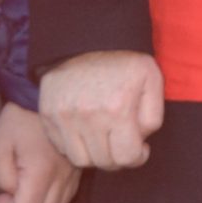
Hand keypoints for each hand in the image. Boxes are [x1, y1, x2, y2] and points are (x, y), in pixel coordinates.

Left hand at [0, 100, 79, 202]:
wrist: (45, 102)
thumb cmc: (18, 123)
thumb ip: (2, 175)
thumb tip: (11, 192)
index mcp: (41, 170)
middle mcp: (62, 177)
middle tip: (7, 200)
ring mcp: (72, 176)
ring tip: (21, 197)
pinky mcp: (76, 173)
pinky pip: (65, 199)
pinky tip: (37, 192)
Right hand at [36, 51, 165, 170]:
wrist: (87, 41)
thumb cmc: (125, 63)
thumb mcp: (153, 81)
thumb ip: (153, 116)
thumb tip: (140, 142)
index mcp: (118, 109)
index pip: (126, 157)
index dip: (137, 158)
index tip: (140, 149)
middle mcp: (88, 117)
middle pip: (103, 161)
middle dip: (118, 159)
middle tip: (123, 146)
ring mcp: (64, 117)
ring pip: (80, 159)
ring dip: (95, 156)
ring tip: (105, 140)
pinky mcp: (48, 115)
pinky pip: (61, 147)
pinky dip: (75, 146)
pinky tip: (87, 132)